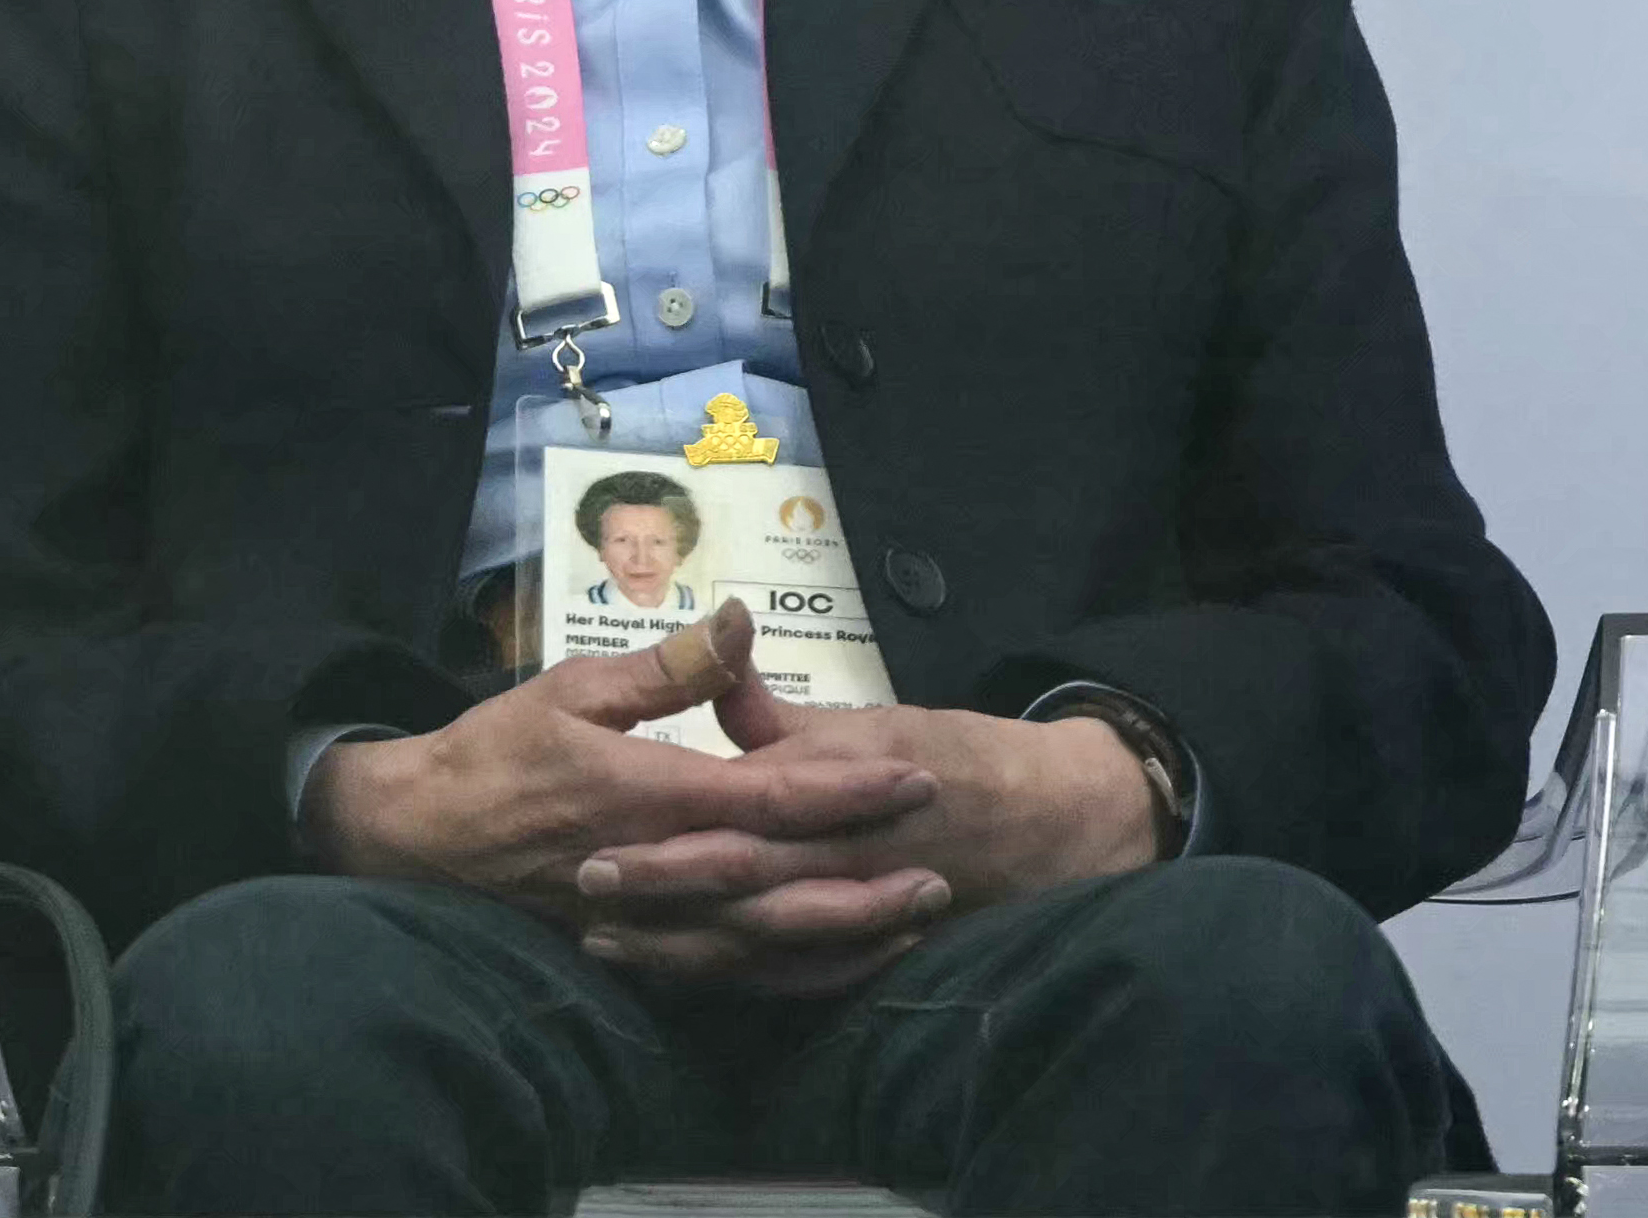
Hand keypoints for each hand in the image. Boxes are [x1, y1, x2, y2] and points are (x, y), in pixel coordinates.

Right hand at [302, 599, 955, 996]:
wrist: (423, 837)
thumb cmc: (494, 753)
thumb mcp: (571, 688)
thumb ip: (665, 668)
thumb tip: (737, 621)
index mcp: (648, 794)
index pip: (768, 796)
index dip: (845, 788)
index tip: (911, 775)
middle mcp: (661, 867)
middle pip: (784, 879)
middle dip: (866, 867)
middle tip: (941, 855)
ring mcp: (652, 920)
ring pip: (766, 939)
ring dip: (844, 929)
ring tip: (912, 913)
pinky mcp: (641, 950)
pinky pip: (731, 972)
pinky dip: (790, 970)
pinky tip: (836, 961)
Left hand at [570, 697, 1164, 983]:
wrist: (1062, 818)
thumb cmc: (955, 755)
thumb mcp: (869, 719)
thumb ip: (778, 715)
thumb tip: (715, 666)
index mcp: (838, 789)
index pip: (737, 816)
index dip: (668, 834)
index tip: (596, 840)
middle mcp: (846, 857)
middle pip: (740, 886)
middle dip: (661, 894)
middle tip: (585, 893)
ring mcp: (863, 911)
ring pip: (763, 942)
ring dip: (685, 948)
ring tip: (608, 946)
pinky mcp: (879, 949)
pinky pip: (804, 977)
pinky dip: (746, 983)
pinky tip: (689, 980)